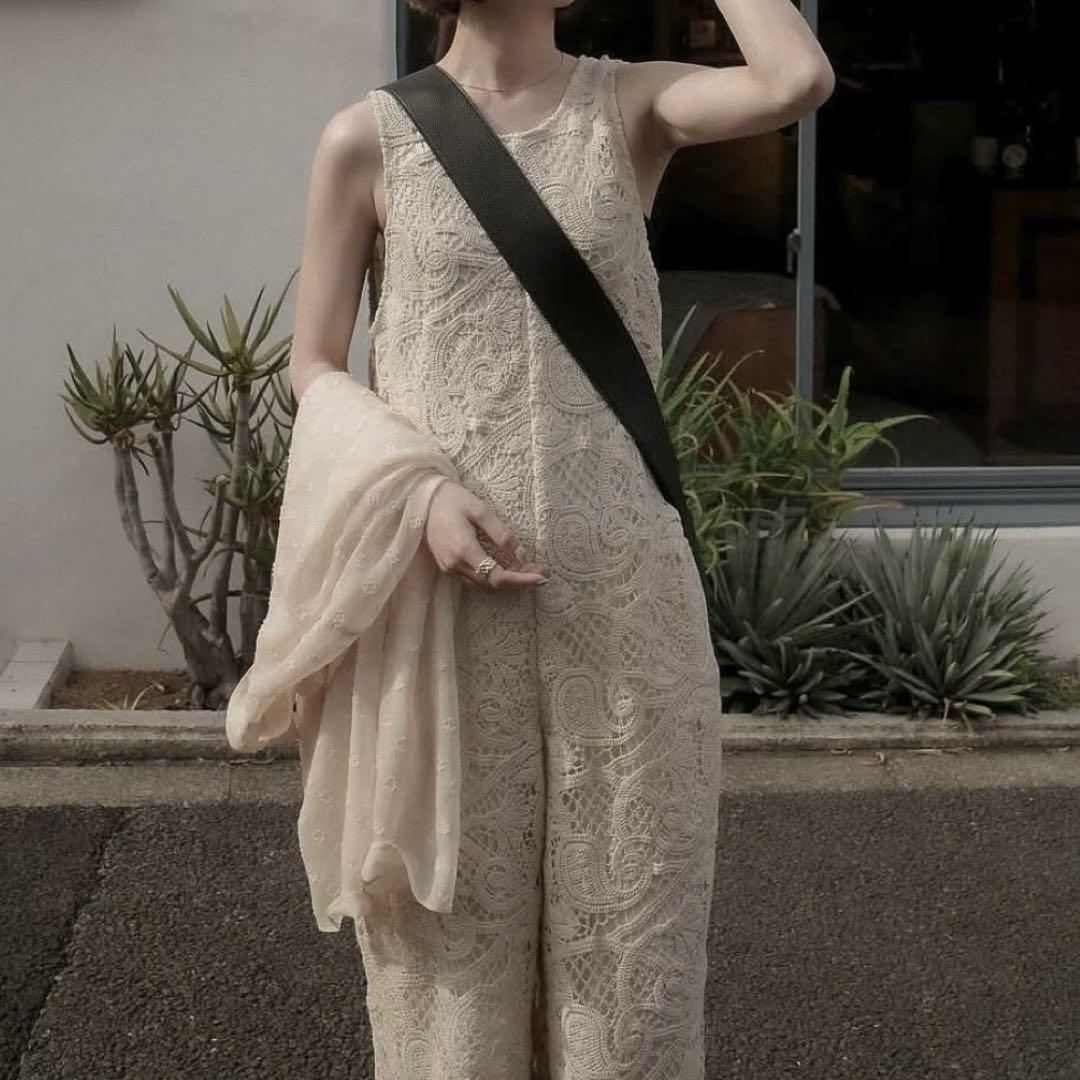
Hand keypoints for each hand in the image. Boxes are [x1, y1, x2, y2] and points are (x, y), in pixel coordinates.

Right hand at [423, 480, 549, 590]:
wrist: (423, 500)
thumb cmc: (453, 500)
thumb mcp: (480, 509)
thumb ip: (500, 532)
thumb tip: (520, 553)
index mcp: (464, 550)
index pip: (497, 576)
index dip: (521, 580)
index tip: (541, 575)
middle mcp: (455, 565)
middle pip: (493, 585)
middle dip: (519, 581)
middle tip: (541, 572)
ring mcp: (449, 569)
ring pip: (484, 586)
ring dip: (508, 583)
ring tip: (529, 571)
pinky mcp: (447, 568)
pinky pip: (474, 582)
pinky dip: (493, 580)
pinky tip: (508, 571)